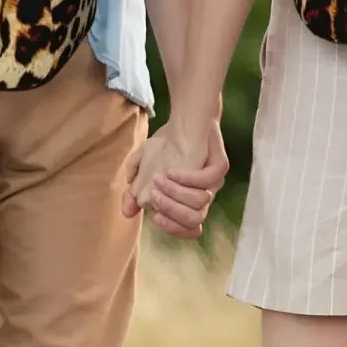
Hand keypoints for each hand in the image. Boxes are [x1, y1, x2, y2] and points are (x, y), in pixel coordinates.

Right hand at [122, 119, 227, 239]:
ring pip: (200, 202)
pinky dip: (187, 179)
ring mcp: (214, 182)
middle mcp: (204, 195)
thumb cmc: (167, 145)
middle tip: (153, 195)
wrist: (186, 118)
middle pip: (194, 220)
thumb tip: (127, 212)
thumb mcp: (144, 165)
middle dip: (171, 210)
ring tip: (159, 179)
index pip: (188, 228)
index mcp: (189, 201)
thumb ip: (135, 189)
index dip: (173, 228)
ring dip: (176, 194)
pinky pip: (207, 180)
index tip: (154, 217)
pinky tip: (172, 170)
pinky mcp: (220, 166)